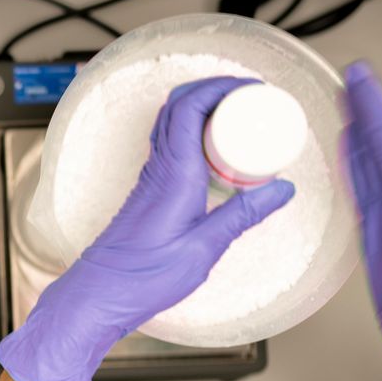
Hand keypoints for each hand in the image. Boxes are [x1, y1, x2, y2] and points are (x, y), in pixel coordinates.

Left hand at [0, 77, 295, 380]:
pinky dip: (195, 133)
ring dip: (204, 109)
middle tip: (252, 97)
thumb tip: (282, 188)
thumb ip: (243, 216)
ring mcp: (152, 177)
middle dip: (216, 89)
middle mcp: (159, 167)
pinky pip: (173, 145)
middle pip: (180, 105)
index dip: (221, 86)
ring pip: (173, 124)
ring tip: (241, 118)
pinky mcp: (150, 191)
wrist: (99, 294)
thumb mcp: (204, 248)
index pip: (190, 106)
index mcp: (174, 173)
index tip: (254, 88)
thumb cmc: (143, 277)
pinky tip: (218, 152)